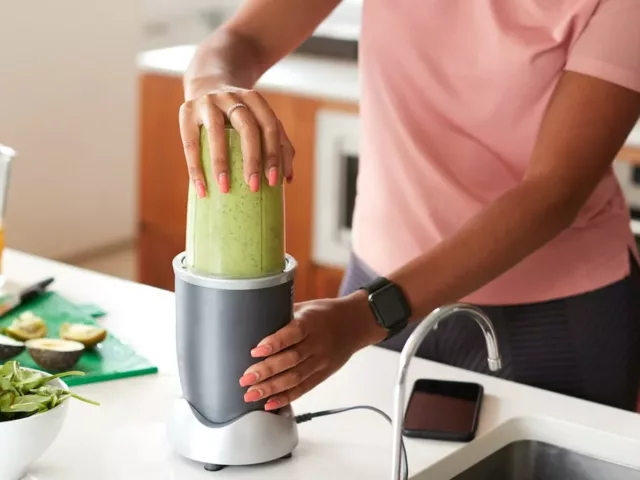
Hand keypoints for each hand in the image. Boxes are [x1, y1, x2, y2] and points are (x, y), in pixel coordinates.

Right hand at [178, 85, 294, 196]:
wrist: (205, 82)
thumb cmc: (237, 113)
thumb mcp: (257, 118)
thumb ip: (276, 142)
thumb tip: (287, 179)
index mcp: (254, 100)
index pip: (270, 126)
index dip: (274, 154)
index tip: (274, 182)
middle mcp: (232, 97)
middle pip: (247, 127)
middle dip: (253, 159)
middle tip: (253, 187)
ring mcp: (208, 101)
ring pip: (216, 132)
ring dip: (221, 162)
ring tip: (225, 188)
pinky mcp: (186, 110)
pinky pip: (191, 142)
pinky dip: (195, 167)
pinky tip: (201, 188)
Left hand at [238, 292, 386, 409]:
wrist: (356, 324)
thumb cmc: (325, 313)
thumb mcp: (306, 307)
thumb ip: (283, 316)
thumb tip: (252, 323)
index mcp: (311, 322)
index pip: (292, 333)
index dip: (274, 343)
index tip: (255, 350)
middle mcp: (317, 343)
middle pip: (291, 360)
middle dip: (266, 371)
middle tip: (245, 379)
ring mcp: (321, 361)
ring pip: (296, 378)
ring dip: (272, 388)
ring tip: (251, 394)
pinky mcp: (323, 374)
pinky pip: (304, 388)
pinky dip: (286, 397)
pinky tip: (269, 403)